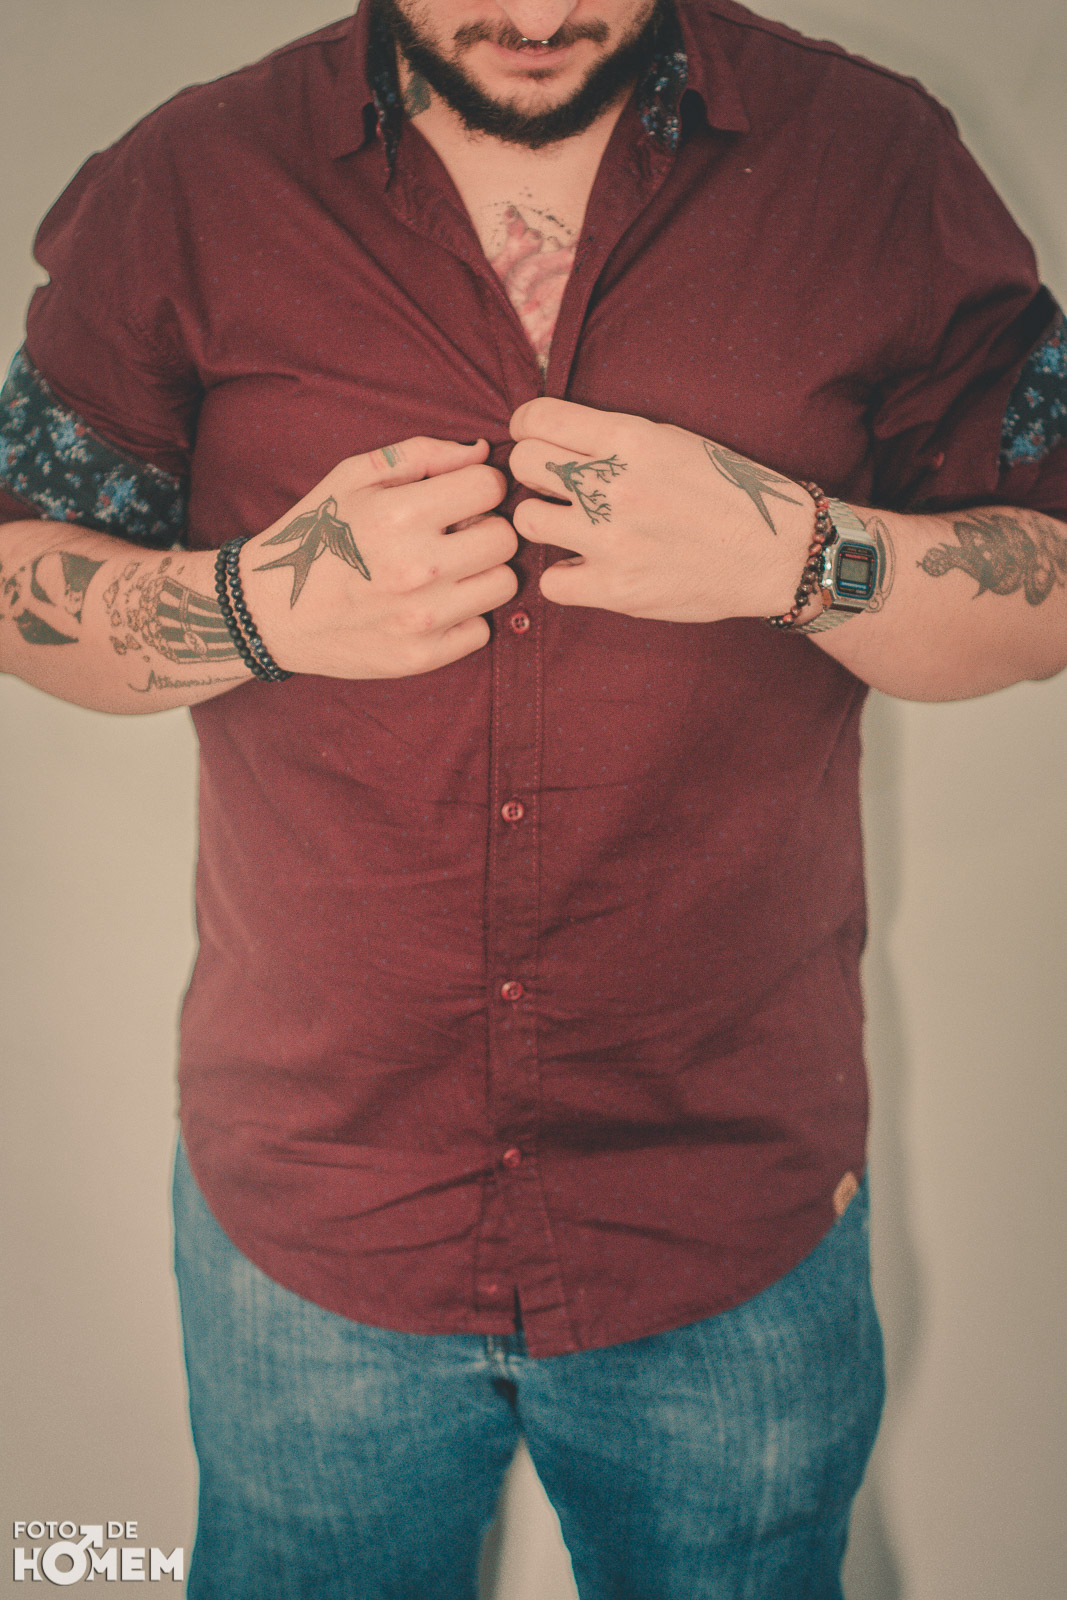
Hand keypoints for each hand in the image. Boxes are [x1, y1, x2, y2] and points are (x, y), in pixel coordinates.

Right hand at [243, 437, 517, 677]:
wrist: (271, 611)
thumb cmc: (318, 535)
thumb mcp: (353, 476)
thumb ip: (421, 454)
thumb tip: (483, 452)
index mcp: (398, 516)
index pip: (490, 486)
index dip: (479, 485)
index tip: (459, 496)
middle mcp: (416, 569)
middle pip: (506, 538)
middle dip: (487, 527)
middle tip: (458, 533)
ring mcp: (422, 618)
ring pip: (504, 584)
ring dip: (483, 572)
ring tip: (449, 569)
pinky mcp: (422, 657)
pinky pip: (482, 629)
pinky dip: (464, 616)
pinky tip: (434, 605)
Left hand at [509, 400, 812, 621]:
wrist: (777, 552)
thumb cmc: (728, 491)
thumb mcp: (673, 441)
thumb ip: (613, 437)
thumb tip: (554, 435)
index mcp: (629, 439)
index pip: (536, 419)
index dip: (525, 427)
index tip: (534, 438)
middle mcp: (614, 486)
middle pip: (522, 464)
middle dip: (533, 471)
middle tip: (555, 485)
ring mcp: (611, 540)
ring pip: (528, 520)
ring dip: (544, 521)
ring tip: (572, 527)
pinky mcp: (617, 588)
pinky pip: (550, 583)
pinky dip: (564, 576)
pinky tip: (586, 568)